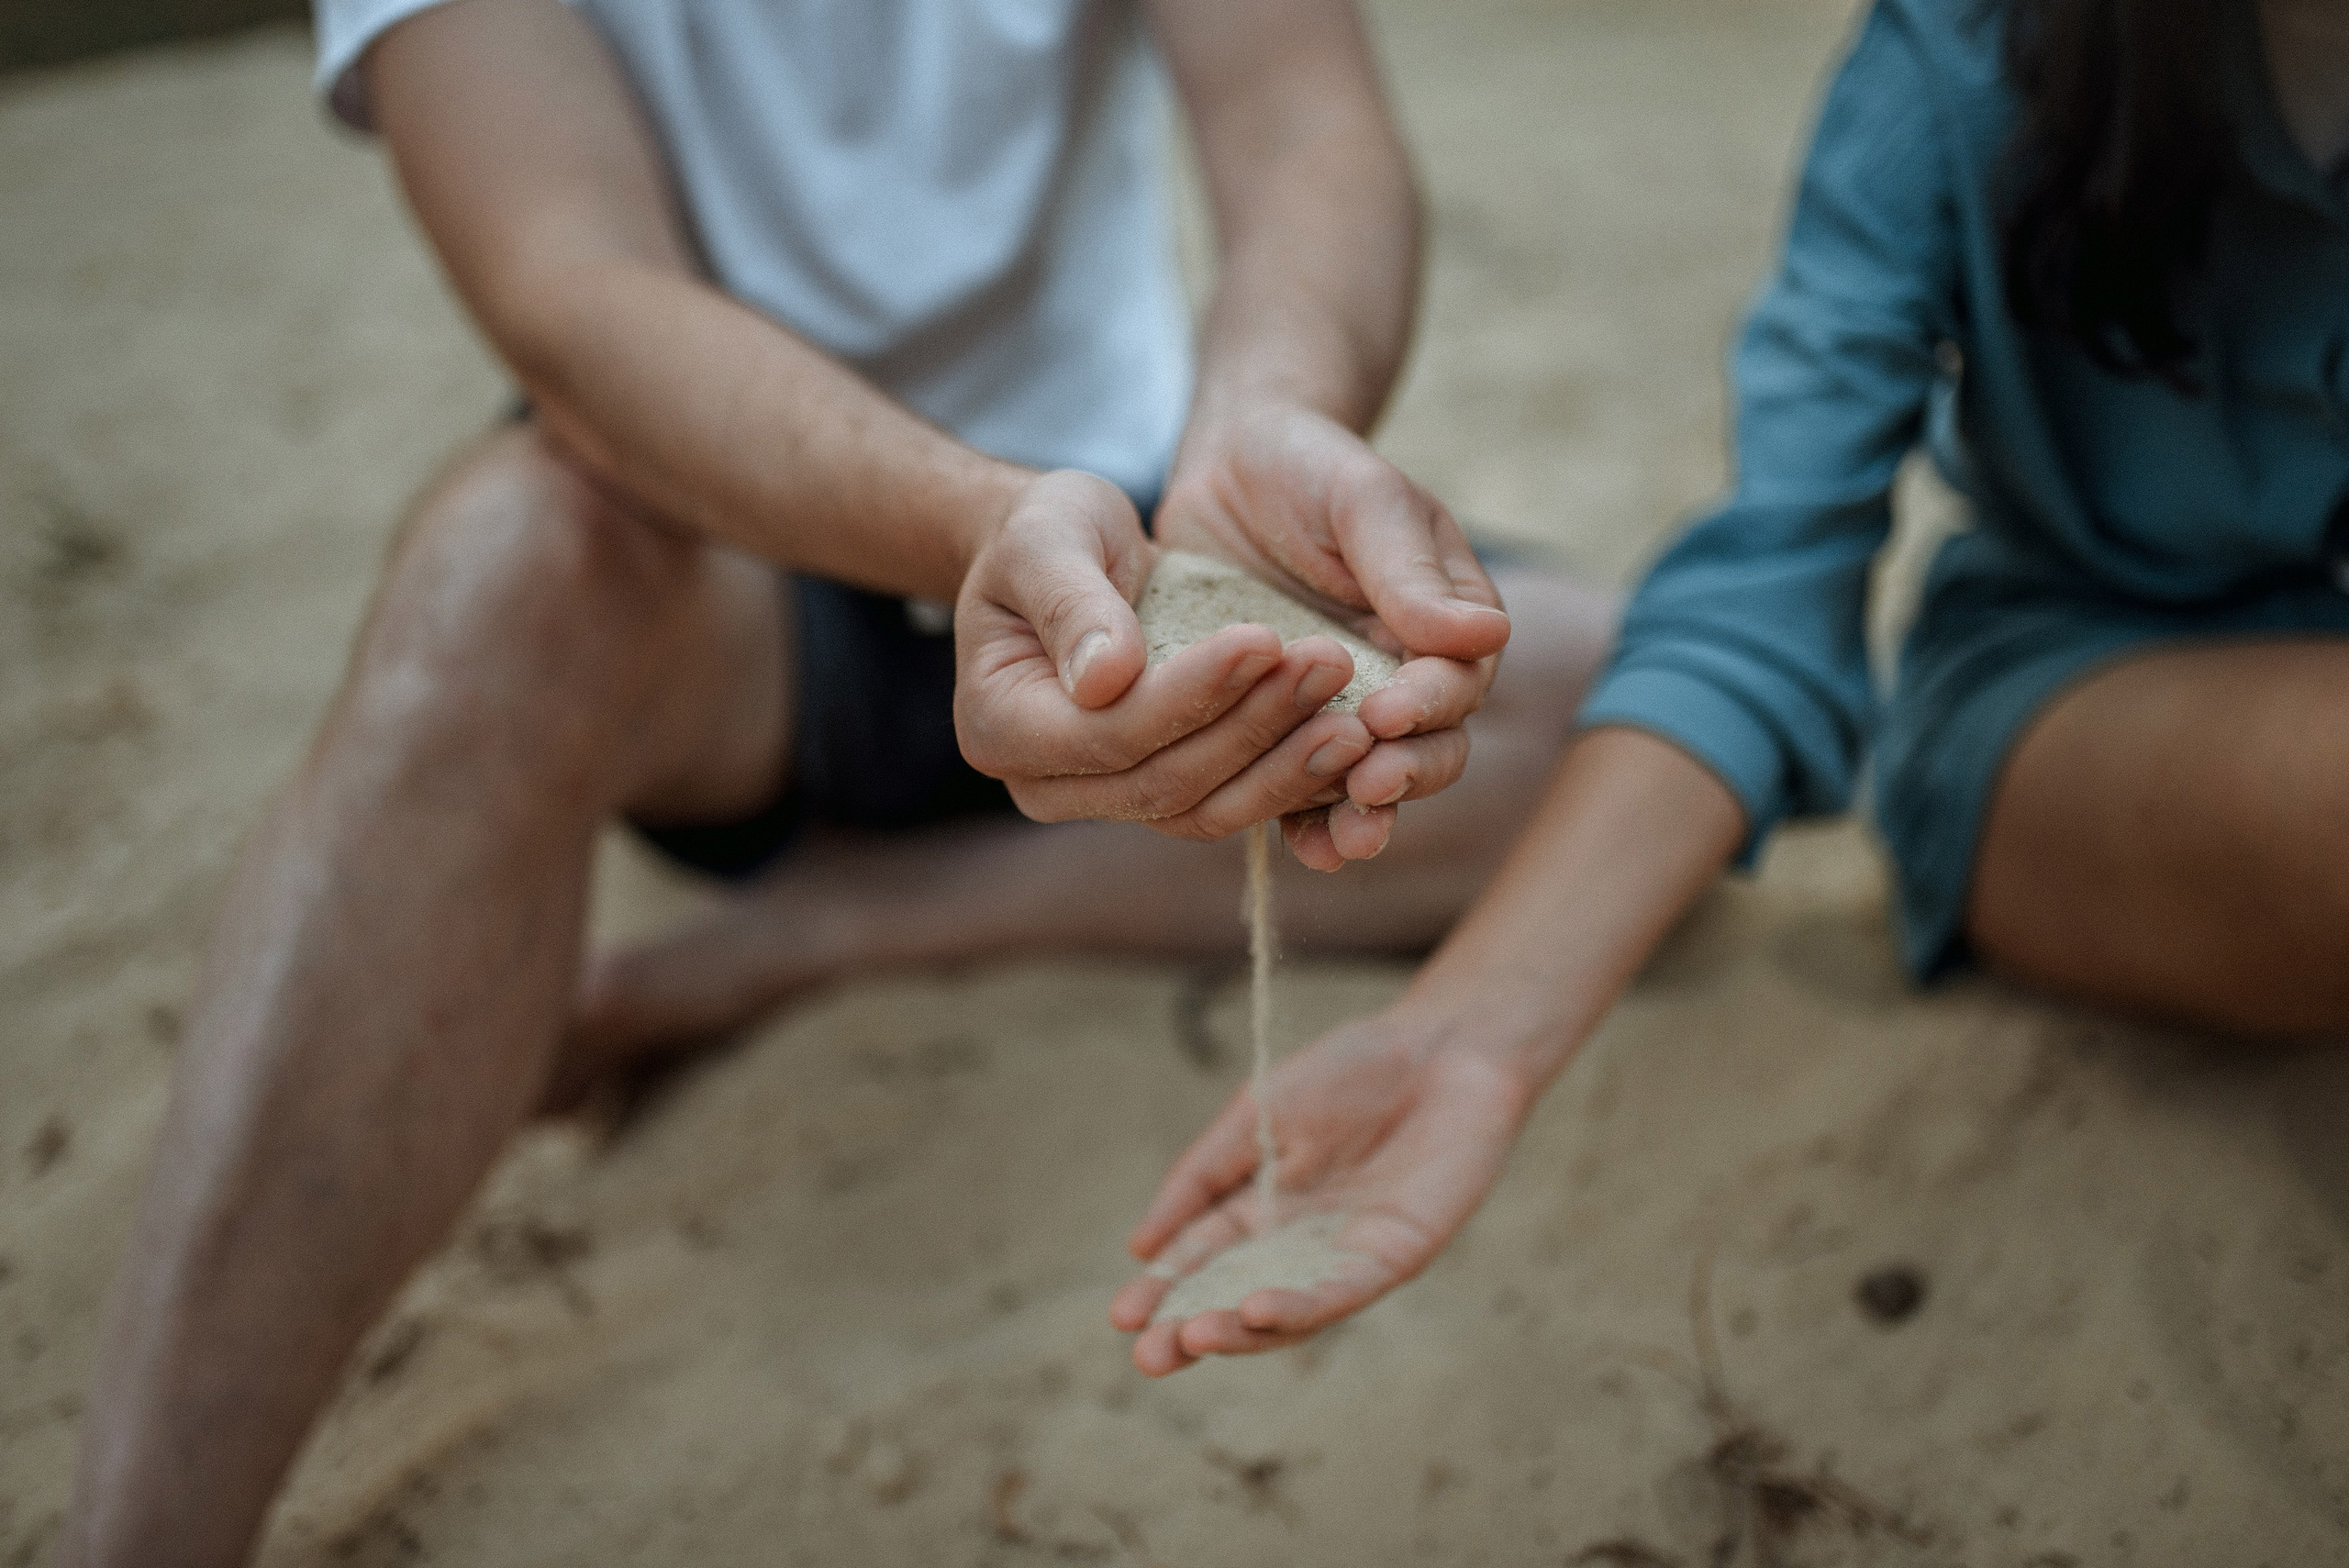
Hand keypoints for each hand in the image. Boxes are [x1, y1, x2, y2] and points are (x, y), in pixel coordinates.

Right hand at [953, 470, 1379, 837]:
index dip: (1191, 695)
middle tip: (1329, 665)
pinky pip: (1233, 802)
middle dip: (1253, 726)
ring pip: (1207, 808)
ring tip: (1356, 717)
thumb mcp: (1045, 538)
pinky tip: (1349, 739)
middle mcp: (1048, 785)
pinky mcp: (1165, 794)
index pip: (1109, 733)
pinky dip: (1292, 777)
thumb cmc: (1045, 534)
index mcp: (1000, 728)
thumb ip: (1071, 604)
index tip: (1264, 637)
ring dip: (1286, 765)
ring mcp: (1108, 800)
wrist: (1063, 556)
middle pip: (1165, 783)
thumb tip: (1105, 680)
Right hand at [1109, 1010, 1530, 1374]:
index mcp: (1260, 1208)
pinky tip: (1259, 1309)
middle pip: (1236, 1298)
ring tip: (1195, 1338)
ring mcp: (1347, 1254)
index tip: (1121, 1314)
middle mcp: (1300, 1243)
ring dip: (1241, 1330)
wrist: (1441, 1044)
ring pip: (1288, 1310)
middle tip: (1149, 1358)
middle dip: (1192, 1329)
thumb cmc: (1351, 1070)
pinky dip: (1302, 1305)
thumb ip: (1201, 1176)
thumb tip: (1142, 1247)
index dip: (1164, 1288)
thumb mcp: (1256, 1115)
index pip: (1201, 1259)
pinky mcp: (1395, 1255)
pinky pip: (1344, 1291)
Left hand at [1155, 403, 1510, 867]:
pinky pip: (1302, 789)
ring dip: (1363, 816)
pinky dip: (1306, 823)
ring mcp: (1346, 712)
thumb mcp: (1362, 502)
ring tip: (1343, 840)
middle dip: (1404, 773)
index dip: (1428, 704)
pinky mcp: (1285, 733)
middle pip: (1429, 748)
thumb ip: (1409, 568)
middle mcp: (1408, 679)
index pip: (1457, 680)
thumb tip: (1484, 638)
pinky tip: (1303, 851)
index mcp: (1447, 625)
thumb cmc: (1309, 470)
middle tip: (1367, 784)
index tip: (1388, 711)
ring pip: (1372, 782)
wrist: (1228, 471)